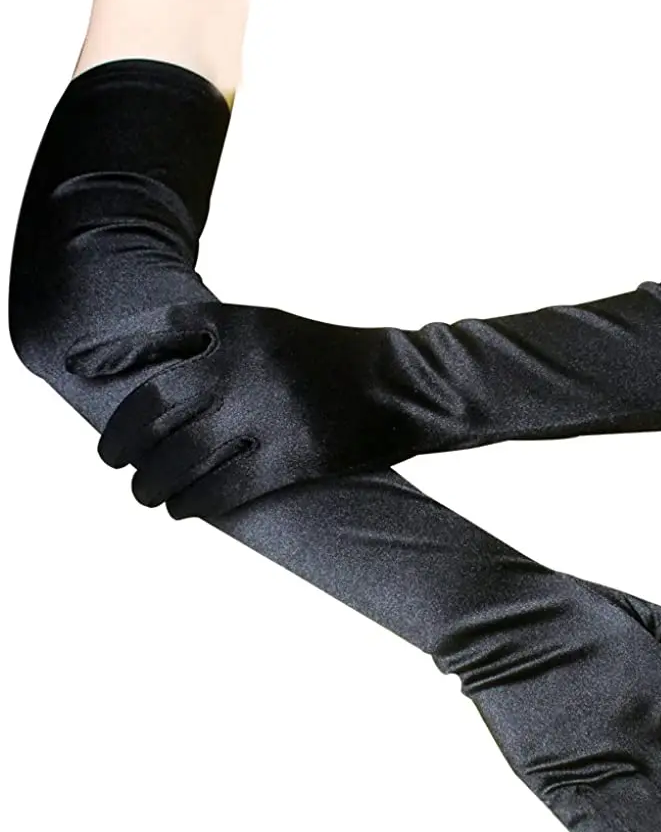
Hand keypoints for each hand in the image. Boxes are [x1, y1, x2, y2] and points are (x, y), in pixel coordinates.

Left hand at [64, 301, 444, 516]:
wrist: (410, 382)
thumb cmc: (339, 358)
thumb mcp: (279, 329)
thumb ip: (225, 344)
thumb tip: (161, 380)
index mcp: (243, 322)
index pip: (157, 333)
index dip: (111, 352)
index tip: (79, 370)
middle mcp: (249, 361)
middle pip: (156, 403)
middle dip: (121, 437)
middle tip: (111, 458)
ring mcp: (271, 409)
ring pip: (182, 454)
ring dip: (150, 482)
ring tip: (144, 494)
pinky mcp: (296, 454)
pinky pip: (224, 488)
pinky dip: (192, 503)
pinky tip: (182, 509)